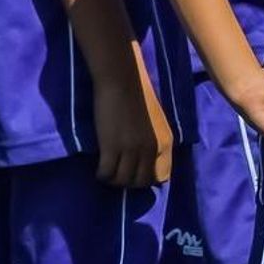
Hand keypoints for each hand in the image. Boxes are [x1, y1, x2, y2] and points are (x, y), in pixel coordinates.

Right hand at [92, 57, 173, 188]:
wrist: (122, 80)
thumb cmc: (138, 95)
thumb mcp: (157, 122)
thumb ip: (155, 141)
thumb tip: (148, 158)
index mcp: (165, 144)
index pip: (162, 176)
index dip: (148, 180)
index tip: (137, 175)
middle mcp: (150, 150)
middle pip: (141, 181)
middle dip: (129, 183)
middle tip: (119, 176)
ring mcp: (131, 150)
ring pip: (123, 180)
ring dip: (113, 181)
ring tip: (107, 174)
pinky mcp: (111, 147)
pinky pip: (106, 172)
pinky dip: (102, 175)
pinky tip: (98, 170)